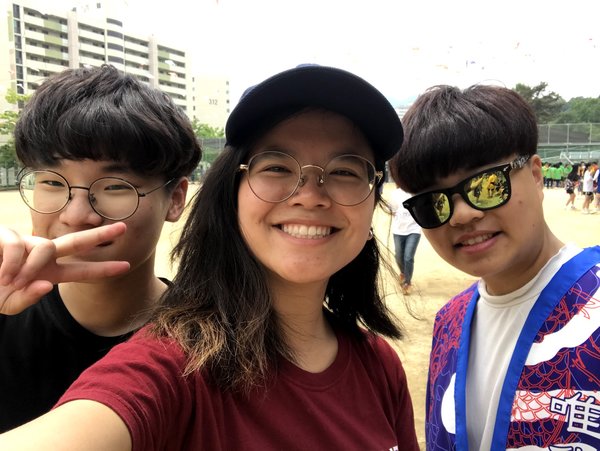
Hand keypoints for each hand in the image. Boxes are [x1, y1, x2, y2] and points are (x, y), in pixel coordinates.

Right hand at [0, 223, 129, 314]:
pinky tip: (2, 272)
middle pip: (76, 242)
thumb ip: (27, 299)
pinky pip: (19, 247)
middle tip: (125, 227)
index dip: (102, 269)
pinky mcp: (7, 235)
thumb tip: (46, 285)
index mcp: (46, 273)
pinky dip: (12, 264)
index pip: (80, 271)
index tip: (126, 265)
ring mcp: (25, 243)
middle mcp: (40, 255)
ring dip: (31, 268)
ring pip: (46, 249)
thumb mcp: (8, 304)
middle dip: (101, 234)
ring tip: (10, 281)